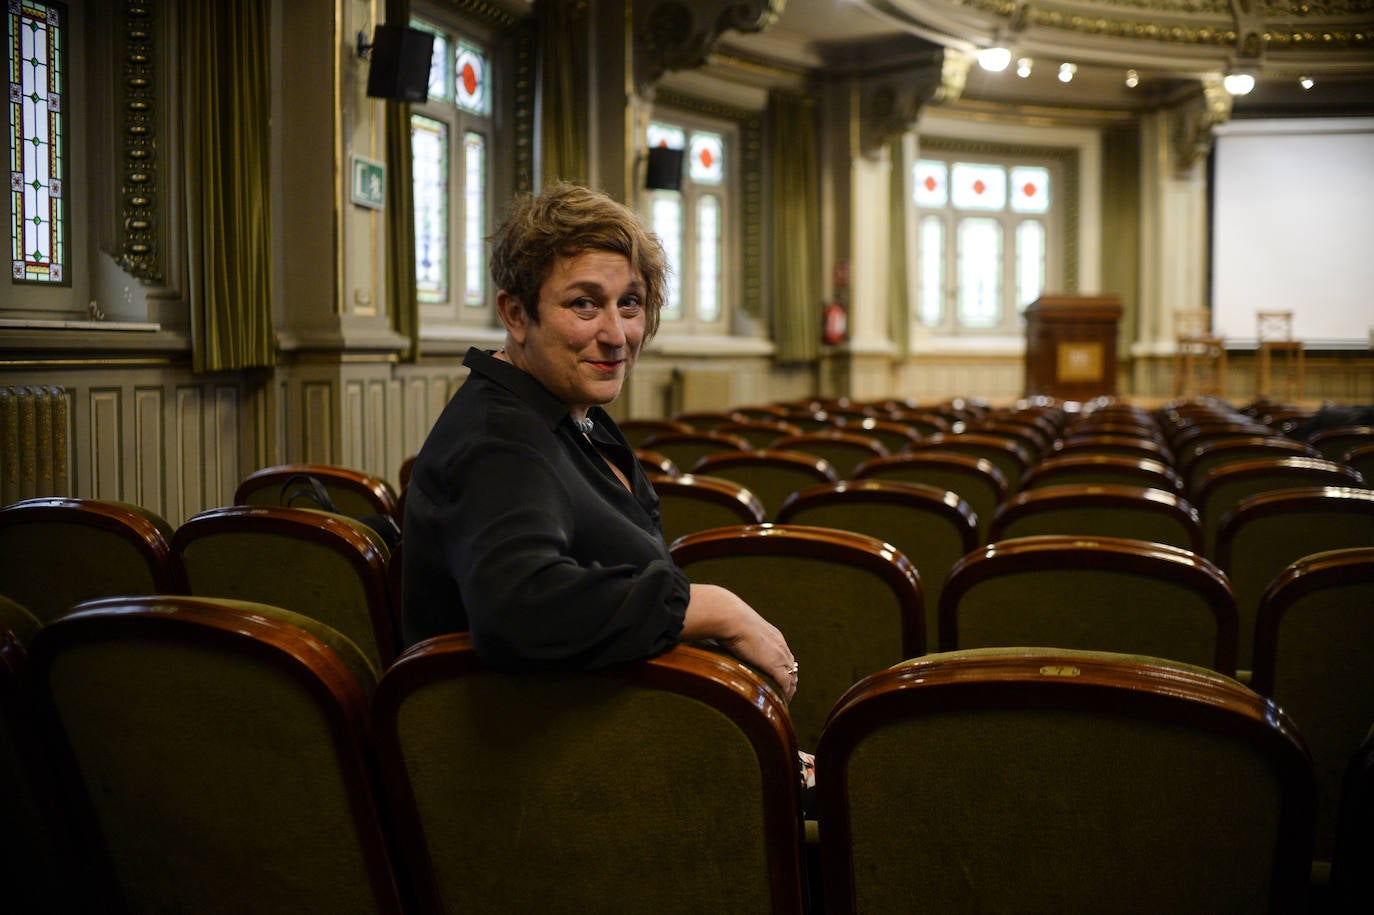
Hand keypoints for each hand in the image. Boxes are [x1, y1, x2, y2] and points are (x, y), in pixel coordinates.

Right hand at [681, 583, 798, 699]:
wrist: (730, 617)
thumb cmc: (727, 619)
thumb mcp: (737, 627)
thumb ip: (736, 635)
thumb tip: (720, 637)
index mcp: (773, 635)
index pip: (784, 653)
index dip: (783, 666)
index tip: (780, 676)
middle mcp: (780, 645)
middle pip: (791, 666)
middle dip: (790, 679)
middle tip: (785, 692)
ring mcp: (779, 655)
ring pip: (791, 676)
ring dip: (789, 688)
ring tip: (784, 699)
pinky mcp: (775, 665)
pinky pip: (786, 684)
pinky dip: (786, 693)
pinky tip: (783, 701)